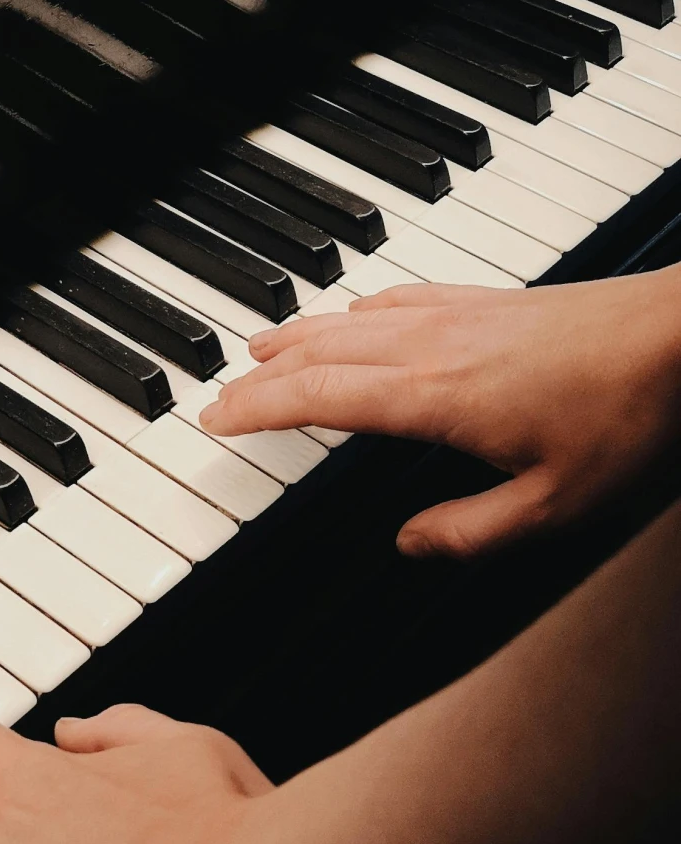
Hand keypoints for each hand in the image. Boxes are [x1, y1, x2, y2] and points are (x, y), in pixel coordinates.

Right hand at [200, 269, 680, 557]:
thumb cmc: (628, 413)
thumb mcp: (554, 505)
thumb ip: (473, 532)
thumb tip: (410, 544)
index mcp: (433, 397)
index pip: (317, 397)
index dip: (257, 410)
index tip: (215, 418)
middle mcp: (433, 346)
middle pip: (319, 352)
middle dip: (259, 375)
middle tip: (218, 393)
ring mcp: (458, 314)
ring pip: (350, 319)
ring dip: (297, 334)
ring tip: (260, 347)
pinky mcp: (488, 299)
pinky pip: (396, 299)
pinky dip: (353, 311)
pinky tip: (352, 314)